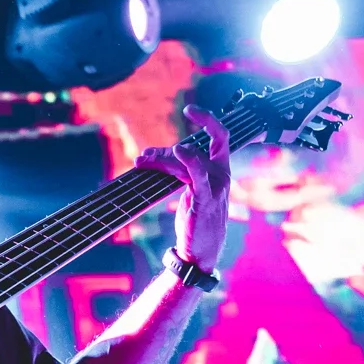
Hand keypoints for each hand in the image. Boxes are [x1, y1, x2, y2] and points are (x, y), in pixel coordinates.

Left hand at [139, 103, 230, 272]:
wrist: (199, 254)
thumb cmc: (194, 223)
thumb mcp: (188, 192)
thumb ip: (178, 171)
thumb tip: (153, 155)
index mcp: (221, 172)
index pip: (220, 137)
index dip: (208, 119)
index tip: (190, 109)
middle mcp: (222, 175)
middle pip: (192, 149)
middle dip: (164, 153)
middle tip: (142, 157)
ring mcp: (216, 186)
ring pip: (187, 160)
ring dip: (160, 160)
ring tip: (141, 162)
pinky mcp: (205, 198)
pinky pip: (196, 173)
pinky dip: (188, 159)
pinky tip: (177, 151)